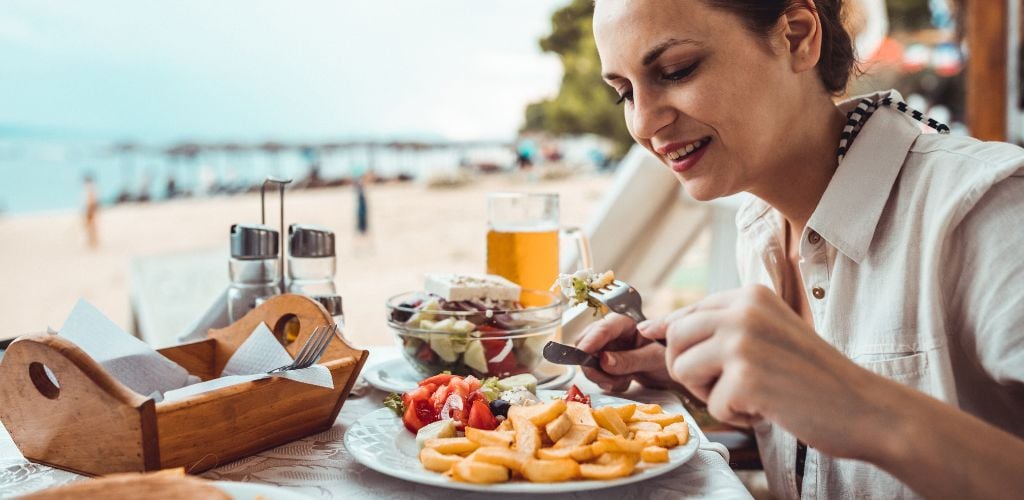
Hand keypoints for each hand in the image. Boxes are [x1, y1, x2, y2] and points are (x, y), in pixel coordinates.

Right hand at [575, 312, 673, 391]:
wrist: (674, 371)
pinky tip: (623, 382)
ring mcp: (608, 348)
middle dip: (592, 363)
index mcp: (625, 323)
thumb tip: (603, 360)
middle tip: (607, 379)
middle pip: (586, 343)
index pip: (602, 328)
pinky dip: (606, 382)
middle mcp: (612, 333)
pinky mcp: (606, 363)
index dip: (590, 341)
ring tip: (622, 381)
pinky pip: (595, 373)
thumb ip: (629, 360)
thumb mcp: (653, 359)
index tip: (582, 355)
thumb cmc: (668, 358)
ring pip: (588, 360)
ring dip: (601, 376)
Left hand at [640, 285, 885, 459]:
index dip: (672, 339)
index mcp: (749, 295)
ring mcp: (743, 340)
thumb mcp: (768, 334)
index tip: (674, 352)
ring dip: (709, 394)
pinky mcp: (746, 376)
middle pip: (674, 340)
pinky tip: (769, 410)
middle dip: (687, 370)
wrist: (865, 407)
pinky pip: (712, 406)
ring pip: (682, 370)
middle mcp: (743, 310)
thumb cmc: (814, 376)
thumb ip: (722, 327)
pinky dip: (737, 418)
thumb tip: (655, 328)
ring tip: (748, 395)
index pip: (686, 313)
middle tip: (724, 386)